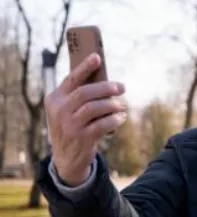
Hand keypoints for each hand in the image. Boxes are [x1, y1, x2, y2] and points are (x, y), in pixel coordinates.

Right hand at [45, 53, 126, 185]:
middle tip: (121, 87)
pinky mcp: (82, 137)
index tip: (97, 57)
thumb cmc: (72, 128)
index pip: (71, 79)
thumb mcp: (67, 111)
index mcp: (54, 99)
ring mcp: (69, 125)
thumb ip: (79, 97)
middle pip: (86, 92)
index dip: (84, 67)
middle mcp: (59, 110)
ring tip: (121, 106)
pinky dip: (115, 119)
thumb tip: (105, 81)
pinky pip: (104, 124)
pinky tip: (121, 117)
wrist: (67, 159)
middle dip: (106, 87)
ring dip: (112, 105)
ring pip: (96, 107)